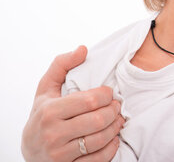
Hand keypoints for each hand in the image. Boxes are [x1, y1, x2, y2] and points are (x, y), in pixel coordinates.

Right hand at [21, 46, 123, 161]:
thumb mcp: (46, 88)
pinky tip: (113, 138)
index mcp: (50, 111)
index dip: (107, 95)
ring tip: (118, 120)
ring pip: (100, 140)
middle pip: (98, 120)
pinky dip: (111, 147)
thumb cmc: (42, 114)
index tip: (110, 93)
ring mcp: (61, 154)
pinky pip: (98, 159)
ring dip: (116, 128)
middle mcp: (54, 134)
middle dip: (114, 111)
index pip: (90, 101)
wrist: (29, 150)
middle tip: (118, 106)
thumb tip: (83, 49)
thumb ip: (62, 65)